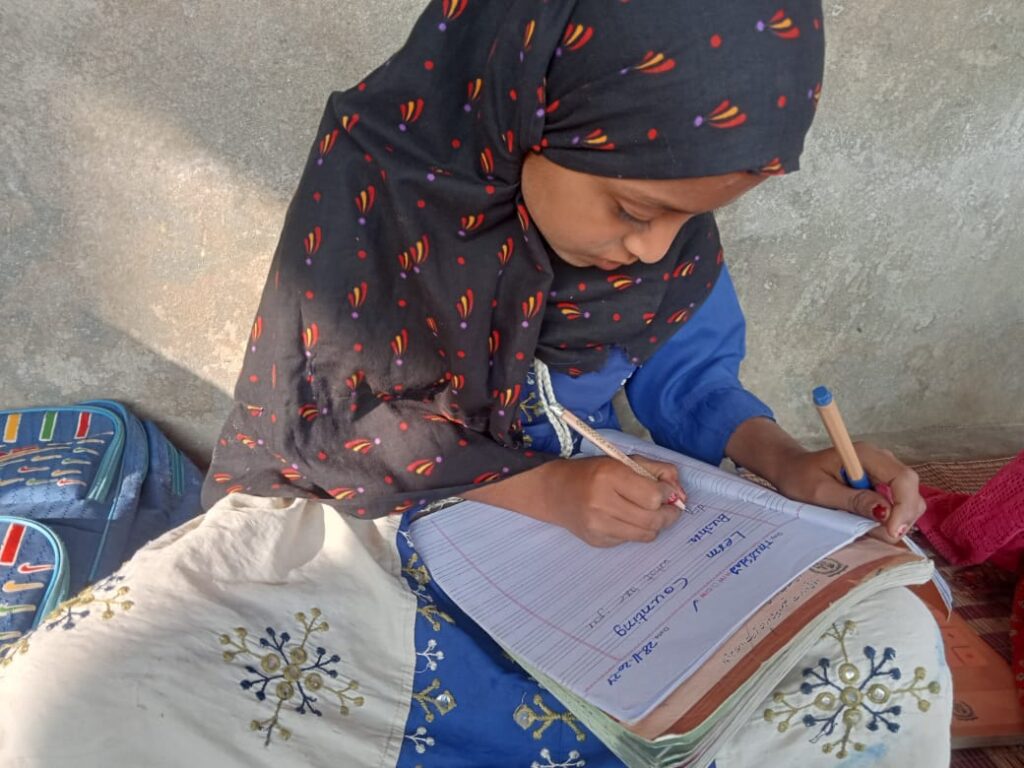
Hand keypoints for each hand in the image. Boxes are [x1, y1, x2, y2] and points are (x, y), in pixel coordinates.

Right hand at [462, 455, 685, 546]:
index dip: (667, 494)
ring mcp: (598, 526)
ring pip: (645, 534)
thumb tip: (680, 491)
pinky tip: (627, 519)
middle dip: (669, 514)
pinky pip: (630, 540)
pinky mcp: (597, 541)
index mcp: (609, 476)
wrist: (555, 491)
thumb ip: (657, 470)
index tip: (667, 490)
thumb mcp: (623, 460)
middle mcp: (601, 503)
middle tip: (671, 508)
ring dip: (655, 525)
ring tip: (651, 513)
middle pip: (653, 519)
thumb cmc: (593, 472)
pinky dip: (636, 531)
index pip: (653, 496)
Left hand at [771, 443, 925, 543]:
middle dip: (902, 518)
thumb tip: (885, 513)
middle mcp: (881, 459)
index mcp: (866, 454)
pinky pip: (898, 504)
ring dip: (896, 521)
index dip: (904, 507)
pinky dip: (890, 519)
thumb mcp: (820, 492)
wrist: (791, 469)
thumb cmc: (800, 477)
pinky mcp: (882, 484)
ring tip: (868, 529)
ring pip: (909, 500)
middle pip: (911, 491)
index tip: (891, 531)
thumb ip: (853, 501)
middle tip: (878, 535)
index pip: (903, 479)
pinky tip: (868, 524)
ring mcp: (884, 471)